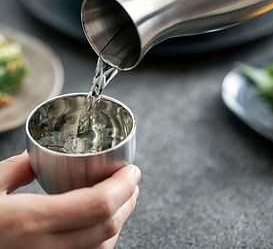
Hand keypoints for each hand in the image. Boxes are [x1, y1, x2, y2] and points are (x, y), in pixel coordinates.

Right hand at [0, 151, 140, 248]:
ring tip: (123, 197)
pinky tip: (102, 222)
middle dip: (129, 200)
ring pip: (103, 246)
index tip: (133, 170)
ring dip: (120, 218)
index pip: (98, 205)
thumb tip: (35, 159)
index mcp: (29, 222)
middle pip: (108, 226)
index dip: (124, 186)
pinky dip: (103, 238)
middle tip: (132, 180)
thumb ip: (14, 170)